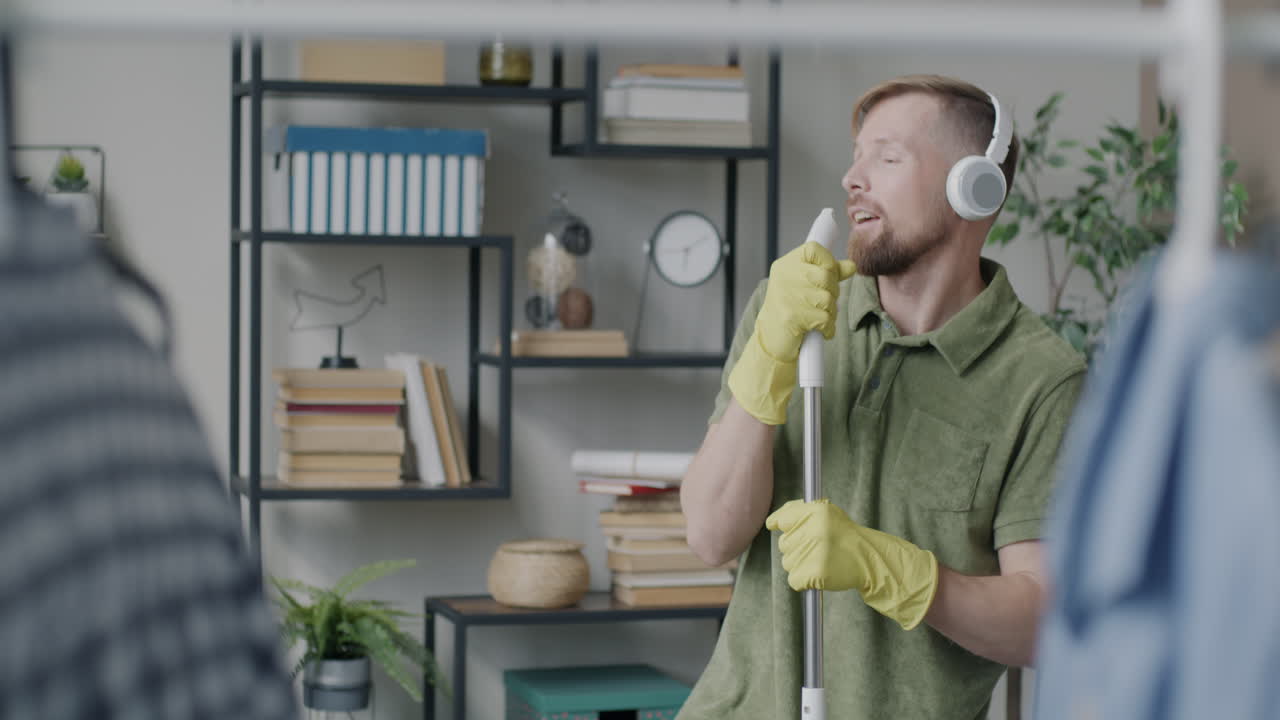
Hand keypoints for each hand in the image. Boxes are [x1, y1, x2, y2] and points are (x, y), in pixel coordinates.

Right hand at [728, 244, 855, 424]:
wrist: (770, 340)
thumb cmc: (789, 310)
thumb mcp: (805, 286)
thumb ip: (828, 273)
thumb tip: (851, 266)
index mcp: (785, 266)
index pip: (814, 249)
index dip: (828, 261)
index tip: (829, 274)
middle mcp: (783, 277)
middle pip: (826, 275)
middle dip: (832, 292)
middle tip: (823, 303)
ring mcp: (787, 297)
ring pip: (828, 299)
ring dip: (830, 312)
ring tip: (818, 318)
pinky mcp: (792, 317)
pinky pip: (825, 319)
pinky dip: (827, 328)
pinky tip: (819, 330)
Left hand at [765, 499, 937, 630]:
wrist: (870, 560)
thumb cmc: (845, 536)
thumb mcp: (826, 513)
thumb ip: (798, 511)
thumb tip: (772, 522)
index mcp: (817, 512)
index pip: (783, 519)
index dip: (780, 525)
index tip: (778, 528)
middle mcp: (815, 530)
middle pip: (784, 544)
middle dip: (796, 548)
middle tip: (818, 548)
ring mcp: (815, 552)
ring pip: (787, 563)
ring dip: (800, 565)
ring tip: (821, 560)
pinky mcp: (816, 573)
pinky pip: (794, 580)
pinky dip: (803, 581)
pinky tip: (820, 574)